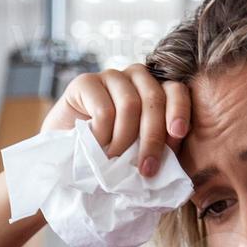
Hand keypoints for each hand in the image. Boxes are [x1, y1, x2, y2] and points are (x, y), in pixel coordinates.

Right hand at [41, 64, 190, 177]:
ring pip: (130, 104)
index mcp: (155, 90)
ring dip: (124, 139)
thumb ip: (160, 144)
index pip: (175, 90)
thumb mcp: (141, 150)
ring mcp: (110, 77)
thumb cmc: (109, 155)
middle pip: (154, 98)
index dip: (179, 111)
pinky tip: (96, 146)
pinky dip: (103, 134)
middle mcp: (135, 77)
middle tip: (146, 169)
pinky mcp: (85, 82)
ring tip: (114, 159)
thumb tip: (177, 148)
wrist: (67, 156)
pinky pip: (104, 109)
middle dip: (152, 138)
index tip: (178, 134)